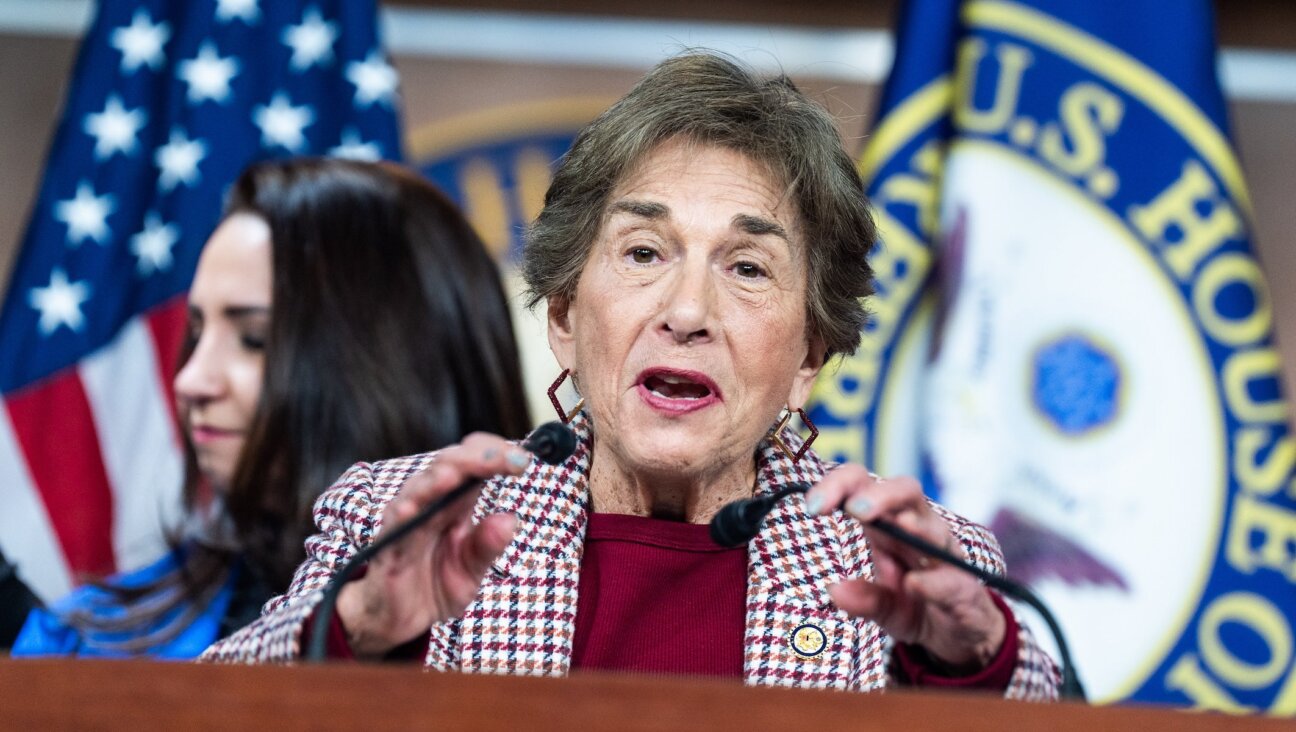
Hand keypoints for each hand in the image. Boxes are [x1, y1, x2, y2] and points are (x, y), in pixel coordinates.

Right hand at [335, 433, 530, 658]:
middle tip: (503, 459)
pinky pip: (393, 526)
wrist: (399, 619)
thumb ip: (487, 546)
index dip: (496, 455)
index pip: (474, 463)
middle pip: (450, 465)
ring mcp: (407, 520)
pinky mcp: (388, 544)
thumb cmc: (434, 585)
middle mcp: (431, 503)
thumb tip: (510, 519)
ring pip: (420, 488)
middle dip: (477, 458)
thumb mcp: (471, 570)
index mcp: (456, 503)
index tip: (522, 460)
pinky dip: (402, 514)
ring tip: (454, 475)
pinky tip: (411, 509)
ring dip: (437, 479)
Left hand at [805, 466, 1005, 671]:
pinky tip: (915, 584)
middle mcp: (921, 531)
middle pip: (905, 490)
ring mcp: (946, 557)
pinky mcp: (966, 590)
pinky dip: (934, 582)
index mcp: (891, 527)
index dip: (839, 486)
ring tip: (899, 525)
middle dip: (879, 494)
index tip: (813, 506)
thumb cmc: (917, 606)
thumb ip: (863, 599)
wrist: (961, 635)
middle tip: (853, 510)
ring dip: (916, 524)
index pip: (865, 488)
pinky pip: (953, 580)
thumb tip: (835, 590)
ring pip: (934, 527)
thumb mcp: (884, 607)